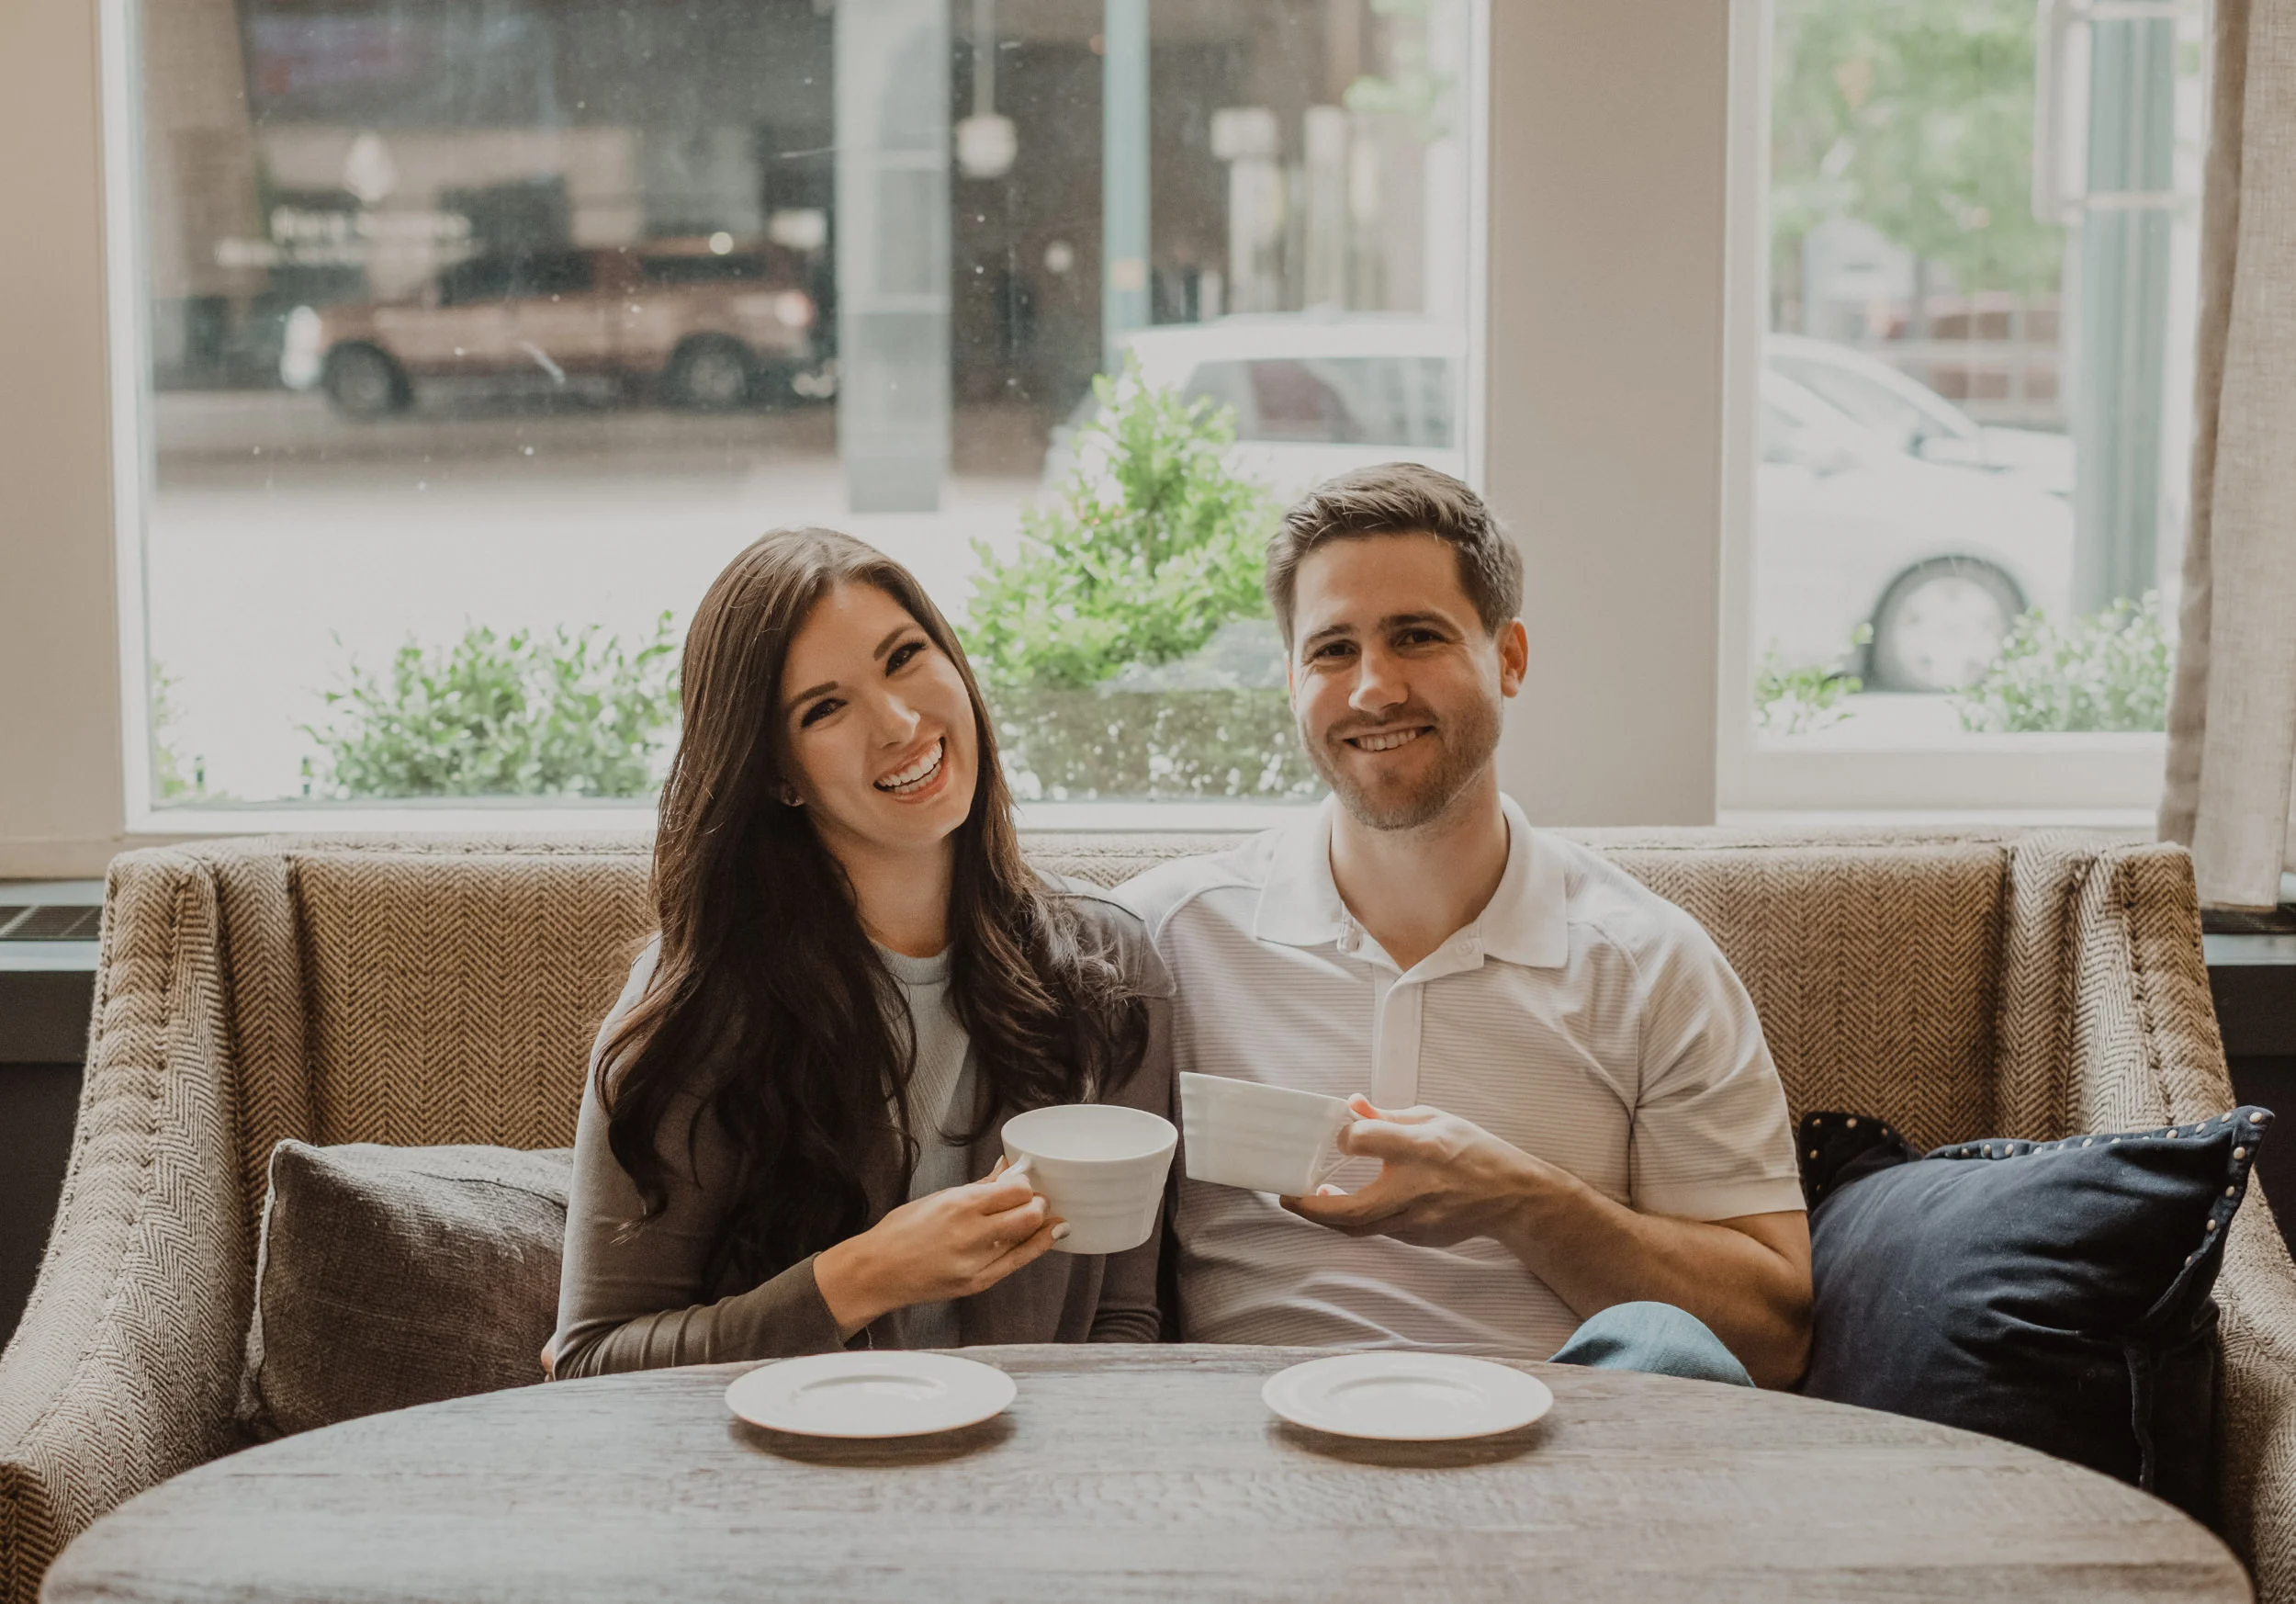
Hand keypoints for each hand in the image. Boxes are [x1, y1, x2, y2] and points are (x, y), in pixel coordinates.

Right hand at [813, 1157, 1064, 1336]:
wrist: (877, 1272)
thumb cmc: (901, 1232)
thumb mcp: (938, 1197)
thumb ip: (980, 1185)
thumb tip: (1007, 1167)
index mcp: (959, 1204)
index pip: (1016, 1190)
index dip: (1027, 1185)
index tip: (1025, 1184)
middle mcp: (971, 1233)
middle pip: (1029, 1214)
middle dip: (1039, 1204)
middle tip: (1038, 1201)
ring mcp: (976, 1263)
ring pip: (1028, 1240)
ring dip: (1041, 1226)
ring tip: (1046, 1218)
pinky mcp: (977, 1284)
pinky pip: (1016, 1264)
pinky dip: (1034, 1247)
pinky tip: (1044, 1237)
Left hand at [1282, 1096, 1545, 1247]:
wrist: (1511, 1197)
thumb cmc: (1474, 1152)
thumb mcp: (1434, 1119)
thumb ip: (1388, 1118)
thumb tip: (1351, 1106)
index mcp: (1420, 1149)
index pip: (1364, 1142)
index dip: (1343, 1138)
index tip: (1337, 1136)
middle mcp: (1415, 1188)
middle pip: (1350, 1210)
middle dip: (1310, 1207)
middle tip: (1287, 1196)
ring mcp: (1418, 1220)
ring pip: (1359, 1228)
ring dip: (1329, 1217)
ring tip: (1310, 1200)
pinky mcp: (1420, 1237)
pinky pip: (1380, 1230)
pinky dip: (1359, 1220)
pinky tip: (1350, 1205)